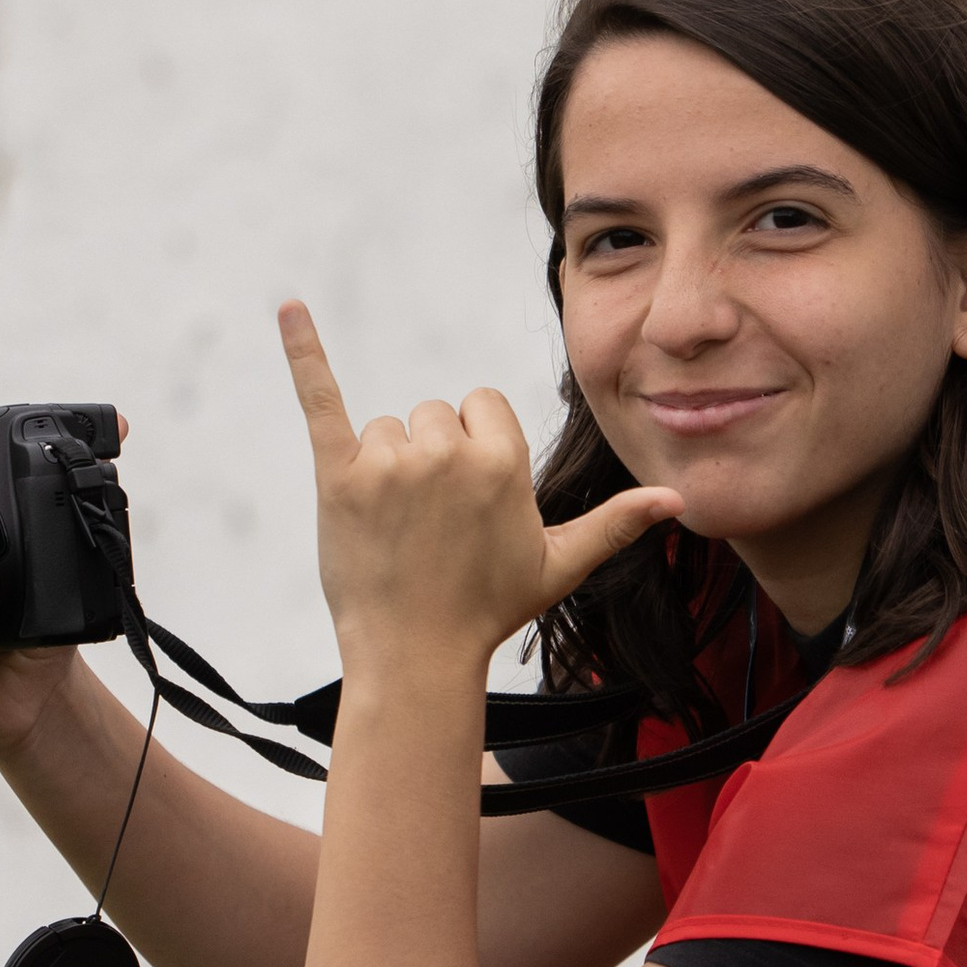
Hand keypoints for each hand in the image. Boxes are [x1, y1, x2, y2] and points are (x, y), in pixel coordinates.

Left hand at [279, 303, 678, 679]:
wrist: (415, 657)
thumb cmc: (488, 610)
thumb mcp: (559, 565)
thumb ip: (616, 523)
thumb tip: (678, 501)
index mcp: (503, 462)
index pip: (479, 406)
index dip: (475, 450)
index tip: (469, 504)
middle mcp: (447, 453)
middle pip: (433, 415)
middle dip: (431, 460)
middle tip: (429, 526)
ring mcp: (390, 463)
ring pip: (386, 428)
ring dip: (386, 466)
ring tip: (395, 528)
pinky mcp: (338, 475)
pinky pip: (321, 398)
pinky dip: (303, 350)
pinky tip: (288, 309)